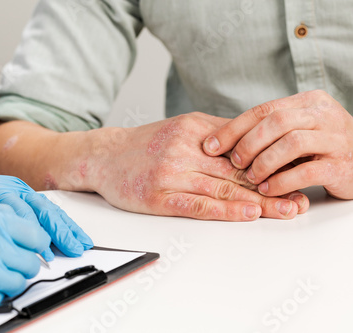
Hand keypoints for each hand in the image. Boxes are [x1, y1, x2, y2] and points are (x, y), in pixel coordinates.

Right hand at [86, 113, 306, 220]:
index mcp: (194, 130)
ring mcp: (170, 172)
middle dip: (272, 186)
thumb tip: (252, 143)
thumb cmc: (144, 144)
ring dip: (256, 201)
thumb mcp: (181, 127)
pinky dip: (224, 210)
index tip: (294, 174)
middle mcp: (184, 148)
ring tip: (284, 210)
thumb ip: (215, 134)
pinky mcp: (159, 196)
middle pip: (236, 170)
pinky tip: (245, 214)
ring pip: (221, 188)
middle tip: (299, 199)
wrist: (104, 156)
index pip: (241, 149)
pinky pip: (196, 204)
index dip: (271, 164)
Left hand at [202, 90, 352, 199]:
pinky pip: (306, 172)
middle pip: (276, 122)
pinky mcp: (342, 166)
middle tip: (233, 162)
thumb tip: (221, 140)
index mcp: (308, 102)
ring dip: (264, 162)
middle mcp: (324, 115)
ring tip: (250, 177)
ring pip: (291, 143)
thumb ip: (271, 130)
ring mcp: (336, 139)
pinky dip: (281, 182)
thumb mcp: (299, 130)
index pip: (263, 110)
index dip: (233, 128)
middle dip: (247, 144)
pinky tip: (267, 190)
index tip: (209, 145)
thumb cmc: (322, 148)